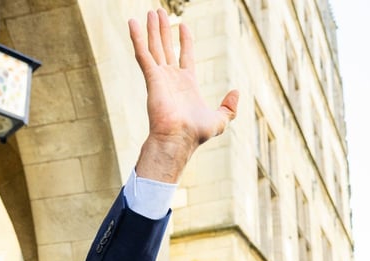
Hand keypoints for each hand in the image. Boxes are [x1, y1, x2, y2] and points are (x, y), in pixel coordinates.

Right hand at [130, 9, 238, 182]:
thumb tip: (237, 93)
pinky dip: (137, 37)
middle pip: (166, 47)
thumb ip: (229, 107)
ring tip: (151, 11)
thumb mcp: (220, 120)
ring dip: (152, 28)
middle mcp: (171, 78)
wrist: (178, 139)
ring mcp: (160, 77)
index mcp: (187, 84)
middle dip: (163, 29)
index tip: (183, 26)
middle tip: (158, 12)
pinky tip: (132, 23)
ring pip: (154, 46)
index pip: (185, 56)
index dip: (185, 40)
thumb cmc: (196, 133)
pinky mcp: (151, 77)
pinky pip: (142, 53)